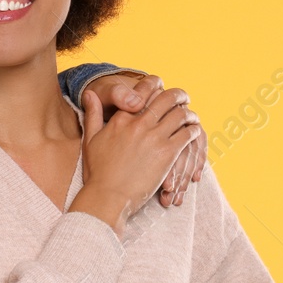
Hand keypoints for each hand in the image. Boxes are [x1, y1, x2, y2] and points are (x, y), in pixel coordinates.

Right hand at [70, 88, 198, 235]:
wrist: (107, 196)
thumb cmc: (97, 172)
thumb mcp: (90, 139)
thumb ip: (92, 114)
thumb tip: (89, 93)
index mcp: (121, 119)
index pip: (143, 92)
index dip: (154, 86)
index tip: (160, 86)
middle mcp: (138, 123)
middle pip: (166, 99)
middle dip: (178, 95)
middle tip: (184, 98)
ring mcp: (154, 137)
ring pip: (180, 115)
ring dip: (189, 113)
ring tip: (191, 117)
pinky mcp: (167, 153)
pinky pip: (187, 134)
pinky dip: (193, 131)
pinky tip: (193, 133)